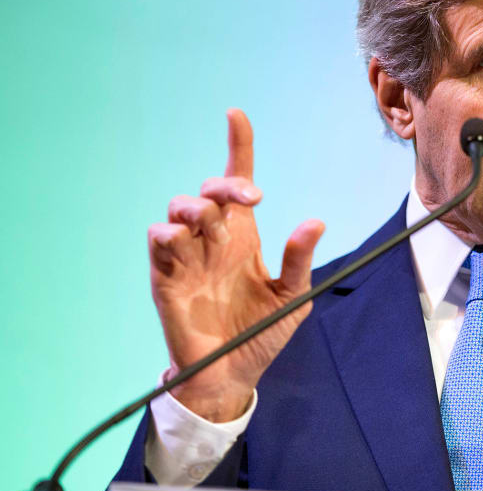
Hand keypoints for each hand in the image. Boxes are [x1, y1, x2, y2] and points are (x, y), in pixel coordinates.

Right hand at [147, 109, 324, 421]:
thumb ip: (299, 260)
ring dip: (200, 209)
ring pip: (179, 208)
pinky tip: (186, 242)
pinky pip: (159, 239)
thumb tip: (315, 222)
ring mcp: (187, 256)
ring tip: (218, 231)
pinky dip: (170, 233)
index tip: (236, 116)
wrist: (232, 375)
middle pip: (209, 190)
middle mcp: (214, 239)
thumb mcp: (292, 297)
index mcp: (244, 237)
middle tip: (251, 200)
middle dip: (227, 184)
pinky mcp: (166, 276)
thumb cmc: (260, 333)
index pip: (237, 182)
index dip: (237, 147)